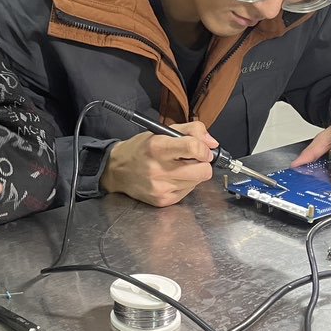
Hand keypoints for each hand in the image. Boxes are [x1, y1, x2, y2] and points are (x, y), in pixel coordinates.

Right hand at [100, 121, 217, 206]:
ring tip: (177, 168)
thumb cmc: (141, 149)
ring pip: (197, 182)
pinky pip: (188, 192)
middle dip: (202, 164)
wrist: (117, 170)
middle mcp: (159, 169)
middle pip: (203, 171)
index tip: (204, 150)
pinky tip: (171, 178)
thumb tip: (212, 143)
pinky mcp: (163, 200)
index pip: (193, 148)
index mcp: (158, 147)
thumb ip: (191, 130)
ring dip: (192, 174)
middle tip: (192, 160)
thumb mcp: (162, 131)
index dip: (204, 149)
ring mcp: (161, 187)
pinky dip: (184, 184)